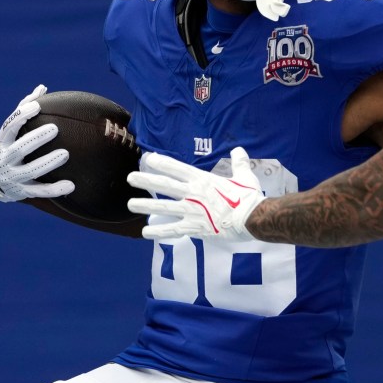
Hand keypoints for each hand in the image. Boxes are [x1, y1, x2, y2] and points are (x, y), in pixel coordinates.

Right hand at [0, 85, 73, 201]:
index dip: (22, 116)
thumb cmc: (9, 147)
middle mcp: (5, 159)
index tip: (37, 106)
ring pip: (31, 171)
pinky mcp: (23, 192)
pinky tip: (71, 185)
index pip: (9, 127)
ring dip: (48, 162)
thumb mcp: (10, 132)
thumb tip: (42, 87)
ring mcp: (13, 177)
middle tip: (55, 129)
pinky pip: (40, 191)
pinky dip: (54, 189)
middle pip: (20, 149)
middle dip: (36, 139)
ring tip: (65, 154)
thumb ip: (24, 110)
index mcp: (2, 142)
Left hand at [126, 147, 263, 240]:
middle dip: (146, 181)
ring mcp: (192, 211)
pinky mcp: (195, 228)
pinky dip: (158, 232)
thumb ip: (239, 162)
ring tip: (130, 204)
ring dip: (145, 206)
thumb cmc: (248, 197)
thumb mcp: (244, 176)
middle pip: (164, 186)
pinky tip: (145, 233)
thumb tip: (239, 150)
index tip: (148, 159)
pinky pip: (173, 230)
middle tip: (130, 178)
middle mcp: (193, 194)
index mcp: (203, 180)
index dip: (161, 163)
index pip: (177, 168)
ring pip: (164, 208)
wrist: (252, 218)